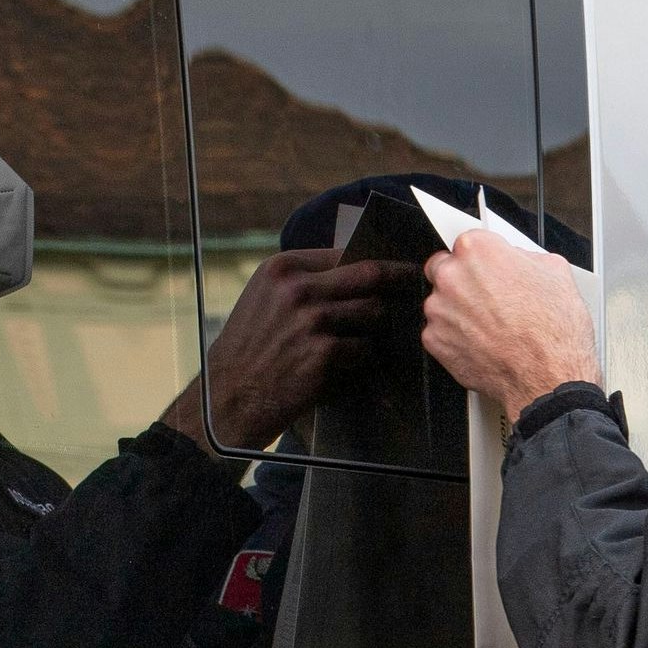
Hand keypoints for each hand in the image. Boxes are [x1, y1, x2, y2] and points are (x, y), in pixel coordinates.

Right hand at [163, 249, 414, 448]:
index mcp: (283, 268)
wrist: (230, 394)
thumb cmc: (250, 347)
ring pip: (373, 312)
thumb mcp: (266, 297)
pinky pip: (365, 348)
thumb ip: (305, 279)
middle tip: (417, 282)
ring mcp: (312, 320)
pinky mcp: (324, 353)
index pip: (346, 253)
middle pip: (369, 275)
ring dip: (379, 326)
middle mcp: (297, 288)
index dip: (375, 259)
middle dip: (399, 278)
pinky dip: (364, 357)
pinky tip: (352, 364)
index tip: (396, 264)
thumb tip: (356, 268)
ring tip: (376, 335)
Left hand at [421, 231, 601, 414]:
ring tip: (492, 326)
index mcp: (479, 251)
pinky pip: (440, 332)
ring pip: (441, 302)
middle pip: (445, 268)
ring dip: (460, 310)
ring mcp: (439, 310)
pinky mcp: (435, 341)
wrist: (549, 377)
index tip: (489, 267)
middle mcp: (452, 276)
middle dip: (464, 280)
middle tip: (489, 298)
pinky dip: (457, 337)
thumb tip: (519, 261)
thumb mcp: (557, 273)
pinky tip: (483, 343)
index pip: (468, 241)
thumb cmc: (554, 331)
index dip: (483, 257)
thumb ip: (526, 258)